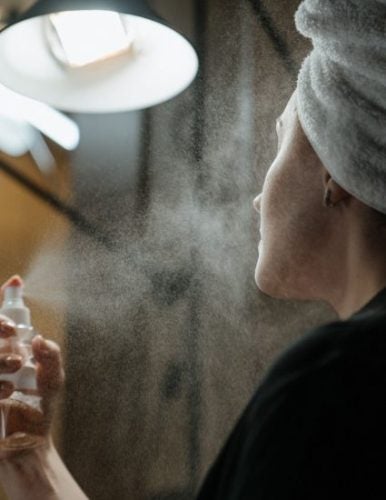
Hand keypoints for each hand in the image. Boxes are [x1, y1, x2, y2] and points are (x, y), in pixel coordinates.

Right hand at [0, 276, 63, 458]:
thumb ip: (52, 358)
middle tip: (14, 335)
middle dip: (0, 326)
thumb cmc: (38, 413)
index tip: (15, 284)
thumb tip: (40, 339)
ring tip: (16, 366)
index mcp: (2, 354)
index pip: (0, 323)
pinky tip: (7, 393)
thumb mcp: (52, 381)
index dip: (6, 297)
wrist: (26, 450)